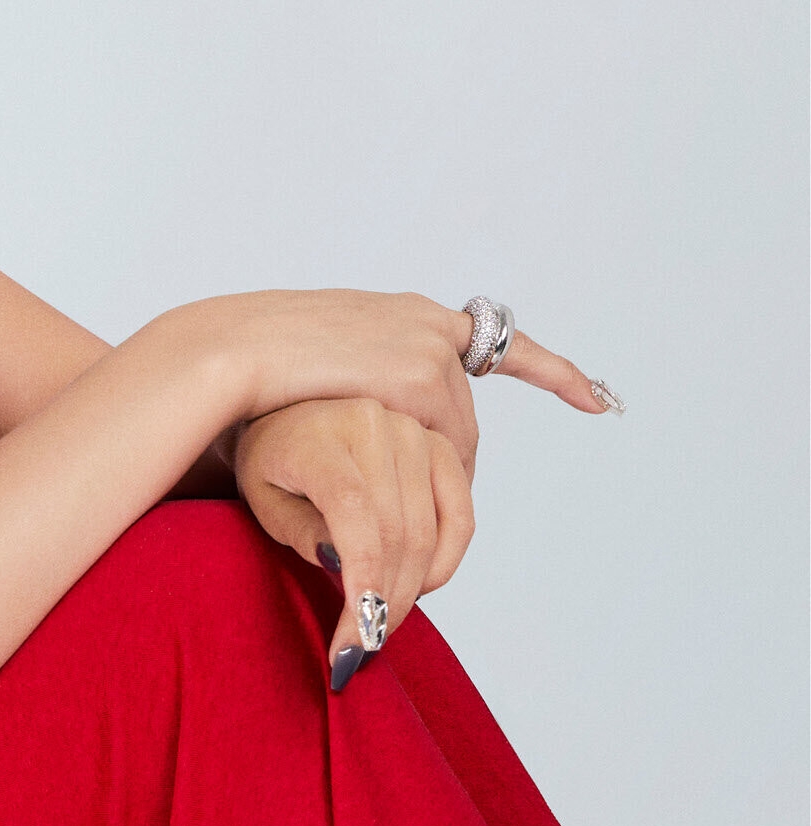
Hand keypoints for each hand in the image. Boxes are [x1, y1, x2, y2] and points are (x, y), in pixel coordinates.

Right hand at [188, 286, 614, 479]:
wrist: (229, 350)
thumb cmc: (248, 368)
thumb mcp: (314, 372)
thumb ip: (354, 388)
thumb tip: (369, 426)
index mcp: (400, 315)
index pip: (489, 340)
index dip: (549, 371)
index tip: (596, 397)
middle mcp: (425, 322)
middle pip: (464, 408)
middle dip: (455, 457)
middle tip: (439, 497)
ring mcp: (426, 347)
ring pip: (458, 434)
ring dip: (441, 476)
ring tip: (411, 511)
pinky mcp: (419, 375)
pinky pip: (442, 446)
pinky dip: (437, 477)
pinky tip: (444, 498)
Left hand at [233, 398, 472, 685]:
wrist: (289, 408)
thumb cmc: (271, 459)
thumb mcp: (263, 498)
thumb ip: (299, 531)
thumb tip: (346, 567)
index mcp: (321, 436)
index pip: (355, 516)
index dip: (363, 582)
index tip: (355, 640)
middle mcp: (374, 424)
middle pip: (397, 532)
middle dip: (385, 602)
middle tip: (363, 647)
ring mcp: (414, 431)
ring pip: (430, 531)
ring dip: (413, 589)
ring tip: (380, 622)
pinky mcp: (441, 445)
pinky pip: (460, 515)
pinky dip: (445, 560)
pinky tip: (419, 587)